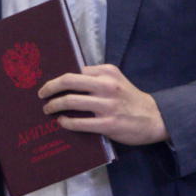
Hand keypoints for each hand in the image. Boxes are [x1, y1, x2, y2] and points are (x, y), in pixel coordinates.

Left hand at [39, 64, 167, 145]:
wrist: (154, 118)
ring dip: (54, 105)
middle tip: (41, 94)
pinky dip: (66, 122)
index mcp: (107, 72)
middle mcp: (106, 85)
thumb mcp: (117, 80)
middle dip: (50, 87)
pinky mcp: (108, 124)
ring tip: (48, 109)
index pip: (76, 70)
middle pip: (68, 81)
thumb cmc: (131, 99)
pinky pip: (79, 122)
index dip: (59, 77)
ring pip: (71, 101)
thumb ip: (97, 77)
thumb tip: (68, 82)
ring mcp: (107, 105)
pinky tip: (62, 121)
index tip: (49, 83)